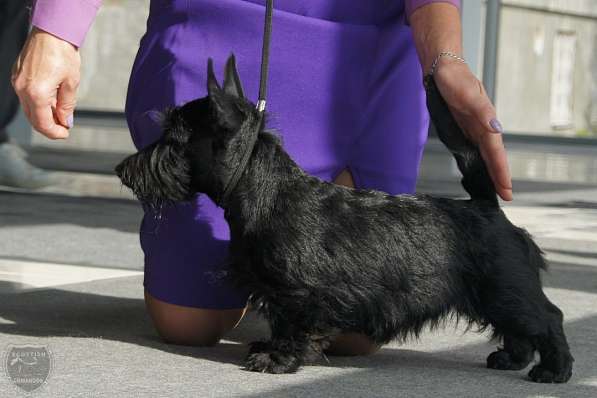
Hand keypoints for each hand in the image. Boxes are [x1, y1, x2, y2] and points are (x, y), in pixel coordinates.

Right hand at [11, 27, 80, 138]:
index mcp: (37, 93)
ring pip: (29, 108)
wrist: (51, 32)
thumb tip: (66, 120)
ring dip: (43, 115)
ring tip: (60, 113)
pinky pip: (25, 96)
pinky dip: (37, 103)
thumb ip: (67, 105)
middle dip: (49, 126)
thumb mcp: (71, 83)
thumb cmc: (62, 53)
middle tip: (63, 127)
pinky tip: (50, 101)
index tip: (65, 133)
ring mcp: (17, 81)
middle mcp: (22, 89)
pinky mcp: (17, 75)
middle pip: (33, 119)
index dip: (55, 133)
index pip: (43, 123)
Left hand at [433, 58, 512, 200]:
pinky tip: (478, 169)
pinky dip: (480, 160)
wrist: (443, 68)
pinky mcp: (464, 127)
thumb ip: (481, 111)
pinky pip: (475, 148)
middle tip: (506, 197)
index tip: (507, 189)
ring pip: (485, 153)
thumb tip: (496, 128)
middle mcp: (482, 126)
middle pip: (493, 156)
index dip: (501, 171)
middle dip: (500, 176)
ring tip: (497, 188)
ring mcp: (474, 127)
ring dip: (491, 170)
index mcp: (486, 121)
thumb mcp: (467, 93)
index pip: (495, 151)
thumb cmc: (455, 79)